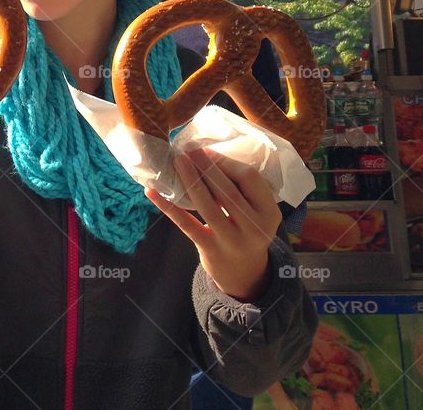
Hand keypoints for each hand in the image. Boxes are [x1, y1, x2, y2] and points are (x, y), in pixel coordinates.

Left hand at [146, 148, 280, 301]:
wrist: (245, 274)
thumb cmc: (247, 230)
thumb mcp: (256, 212)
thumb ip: (242, 190)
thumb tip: (208, 155)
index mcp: (269, 212)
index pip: (250, 179)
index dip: (227, 162)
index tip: (208, 151)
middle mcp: (254, 228)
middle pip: (228, 191)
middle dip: (207, 167)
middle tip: (189, 149)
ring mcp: (232, 241)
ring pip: (208, 206)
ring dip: (190, 180)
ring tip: (177, 161)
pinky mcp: (210, 249)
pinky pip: (187, 224)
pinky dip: (168, 207)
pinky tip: (153, 192)